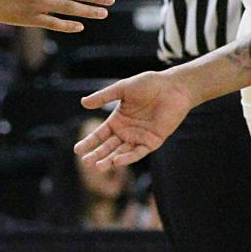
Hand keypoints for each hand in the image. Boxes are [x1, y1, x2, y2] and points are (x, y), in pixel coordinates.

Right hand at [77, 67, 196, 166]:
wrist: (174, 87)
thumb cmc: (149, 84)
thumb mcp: (122, 89)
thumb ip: (103, 96)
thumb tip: (83, 103)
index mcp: (117, 120)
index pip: (99, 135)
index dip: (89, 142)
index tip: (77, 150)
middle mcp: (126, 131)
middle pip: (108, 147)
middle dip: (96, 155)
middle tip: (85, 162)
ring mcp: (139, 138)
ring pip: (121, 153)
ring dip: (109, 160)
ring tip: (98, 167)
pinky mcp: (152, 142)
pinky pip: (138, 153)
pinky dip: (128, 158)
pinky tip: (116, 161)